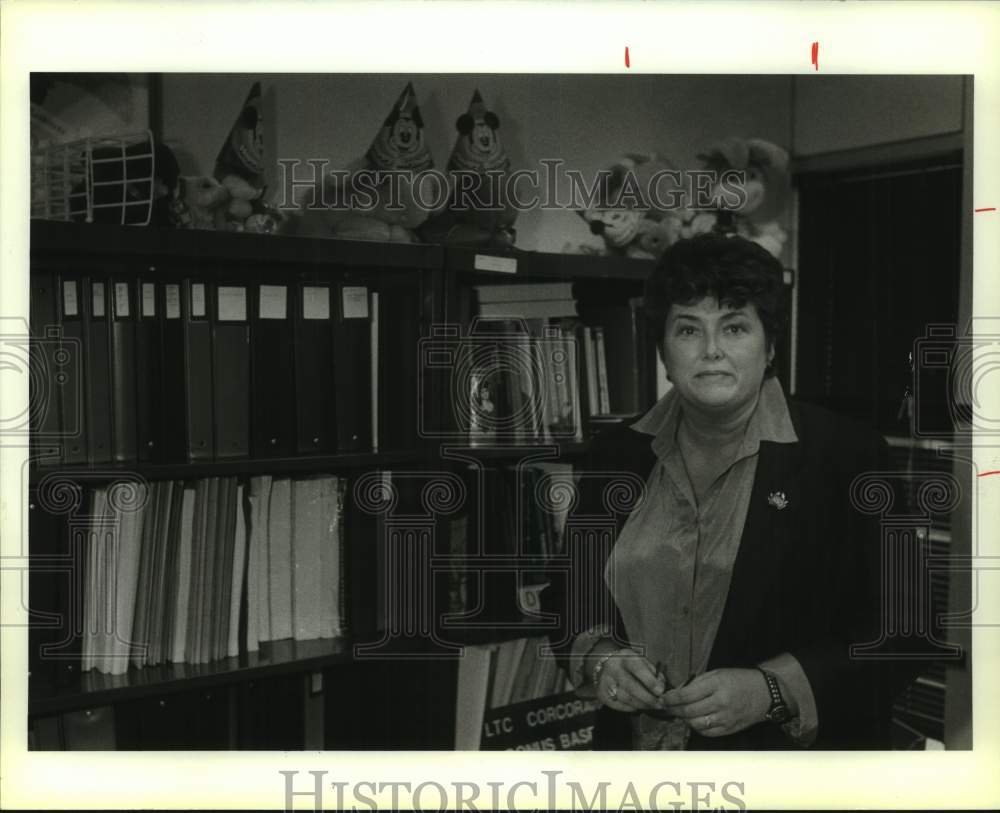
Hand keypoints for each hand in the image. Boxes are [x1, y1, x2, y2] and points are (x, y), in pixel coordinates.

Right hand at [591, 647, 665, 712]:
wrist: (606, 664)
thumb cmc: (630, 663)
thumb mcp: (641, 660)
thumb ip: (653, 672)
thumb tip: (661, 688)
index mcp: (625, 656)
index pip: (637, 669)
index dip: (650, 681)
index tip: (661, 692)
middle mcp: (612, 668)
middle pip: (630, 686)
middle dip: (648, 698)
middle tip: (660, 705)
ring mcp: (605, 681)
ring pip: (625, 698)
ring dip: (641, 705)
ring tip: (652, 707)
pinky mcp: (601, 694)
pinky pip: (618, 705)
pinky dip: (631, 708)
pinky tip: (638, 706)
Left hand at [657, 668, 772, 736]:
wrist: (765, 693)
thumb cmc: (739, 679)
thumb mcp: (717, 673)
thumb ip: (697, 683)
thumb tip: (677, 692)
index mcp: (716, 685)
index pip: (686, 695)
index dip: (671, 698)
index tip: (663, 698)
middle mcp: (721, 703)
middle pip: (689, 711)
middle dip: (674, 710)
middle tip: (666, 707)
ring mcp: (726, 718)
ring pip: (696, 724)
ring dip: (684, 719)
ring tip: (679, 713)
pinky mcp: (730, 729)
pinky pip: (707, 733)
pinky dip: (697, 727)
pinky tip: (694, 720)